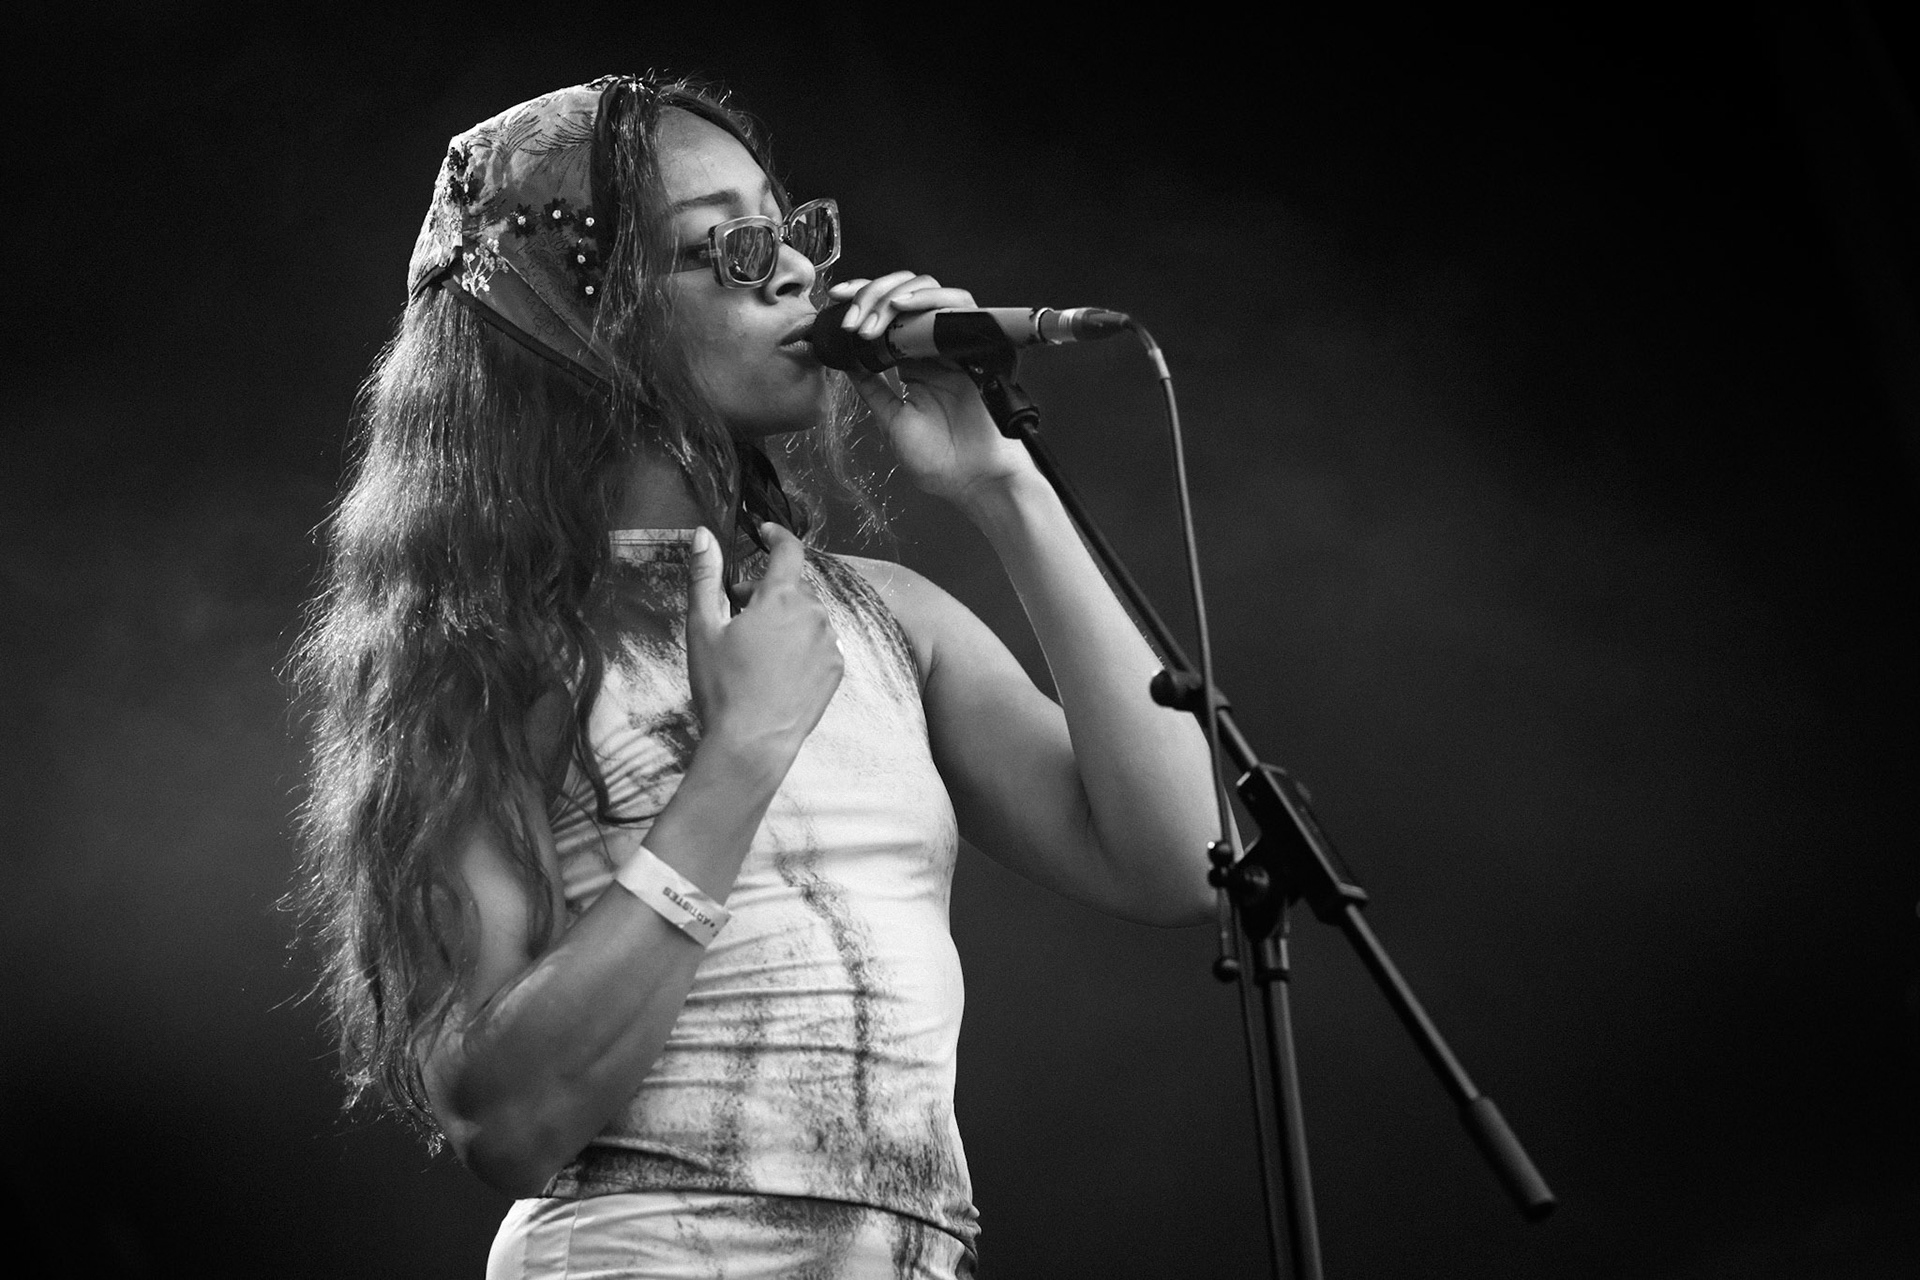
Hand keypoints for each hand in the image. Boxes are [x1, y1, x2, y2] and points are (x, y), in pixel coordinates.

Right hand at [684, 524, 842, 770]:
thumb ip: (705, 576)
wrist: (752, 744)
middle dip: (765, 591)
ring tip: (756, 649)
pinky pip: (820, 642)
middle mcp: (813, 614)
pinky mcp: (836, 669)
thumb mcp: (703, 629)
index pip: (789, 549)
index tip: (764, 532)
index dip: (777, 535)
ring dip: (785, 619)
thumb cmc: (722, 687)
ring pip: (807, 614)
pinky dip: (801, 644)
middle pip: (791, 586)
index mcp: (780, 598)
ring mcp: (830, 643)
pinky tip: (777, 669)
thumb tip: (703, 534)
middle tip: (736, 615)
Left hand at [826, 273, 1035, 508]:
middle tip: (851, 313)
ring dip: (893, 296)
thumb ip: (872, 388)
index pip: (885, 317)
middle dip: (871, 293)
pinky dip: (928, 298)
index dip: (861, 300)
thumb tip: (846, 360)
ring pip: (926, 292)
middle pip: (902, 296)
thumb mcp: (891, 420)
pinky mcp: (973, 346)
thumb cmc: (940, 461)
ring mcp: (952, 346)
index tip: (836, 302)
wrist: (974, 480)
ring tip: (873, 317)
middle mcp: (931, 350)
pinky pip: (956, 306)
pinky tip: (902, 306)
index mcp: (911, 365)